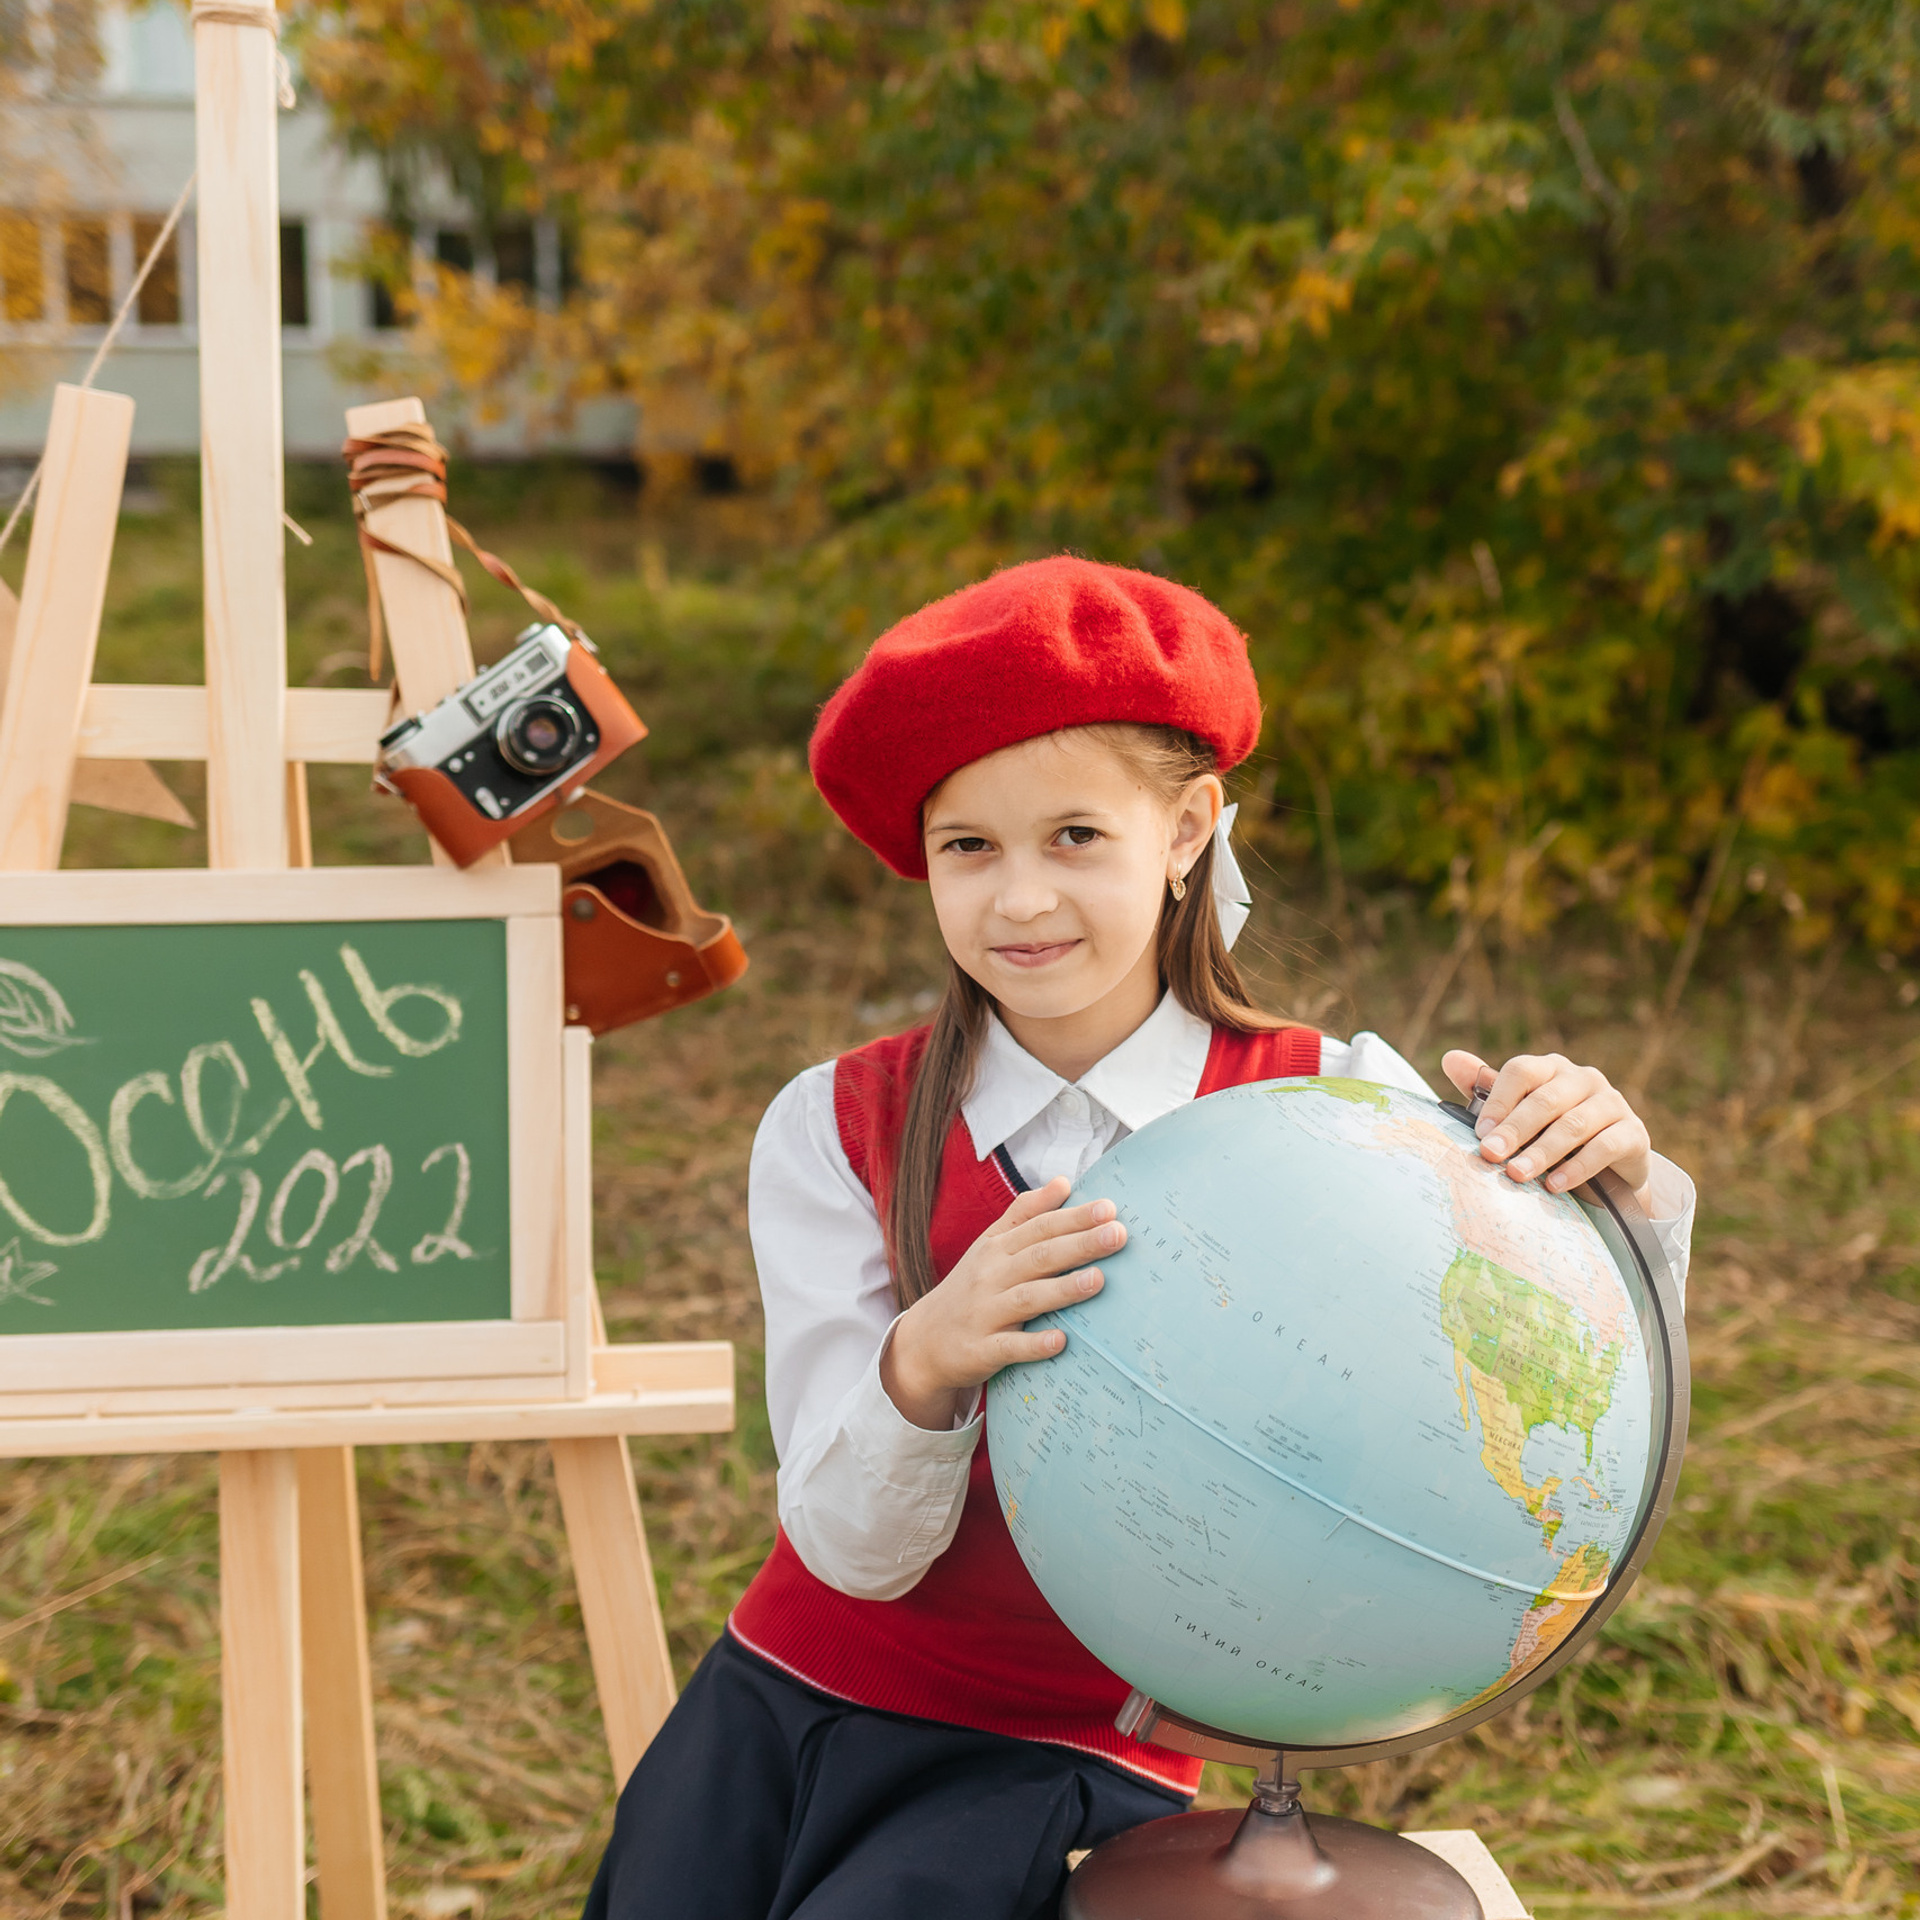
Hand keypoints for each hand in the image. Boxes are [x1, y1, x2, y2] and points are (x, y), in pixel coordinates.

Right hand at [880, 1177, 1120, 1430]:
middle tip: (1118, 1234)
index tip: (1109, 1208)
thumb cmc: (969, 1288)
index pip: (1039, 1227)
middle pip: (1039, 1257)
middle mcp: (991, 1277)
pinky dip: (1034, 1344)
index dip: (1073, 1217)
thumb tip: (1064, 1182)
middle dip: (1079, 1244)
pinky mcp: (981, 1350)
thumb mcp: (990, 1245)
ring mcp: (985, 1314)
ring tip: (1099, 1280)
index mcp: (996, 1249)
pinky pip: (1009, 1347)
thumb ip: (1025, 1214)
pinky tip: (1060, 1341)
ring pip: (1027, 1298)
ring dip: (1063, 1289)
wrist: (923, 1341)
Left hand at [1441, 1050, 1653, 1207]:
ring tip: (1518, 1174)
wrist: (1606, 1171)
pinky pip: (1606, 1146)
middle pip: (1545, 1099)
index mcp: (1550, 1068)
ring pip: (1574, 1123)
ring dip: (1543, 1152)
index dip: (1499, 1100)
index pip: (1522, 1071)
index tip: (1480, 1133)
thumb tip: (1450, 1058)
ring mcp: (1612, 1102)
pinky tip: (1555, 1185)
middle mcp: (1583, 1078)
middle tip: (1491, 1156)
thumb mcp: (1517, 1115)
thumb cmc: (1549, 1136)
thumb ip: (1486, 1091)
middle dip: (1515, 1129)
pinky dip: (1578, 1167)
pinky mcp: (1634, 1132)